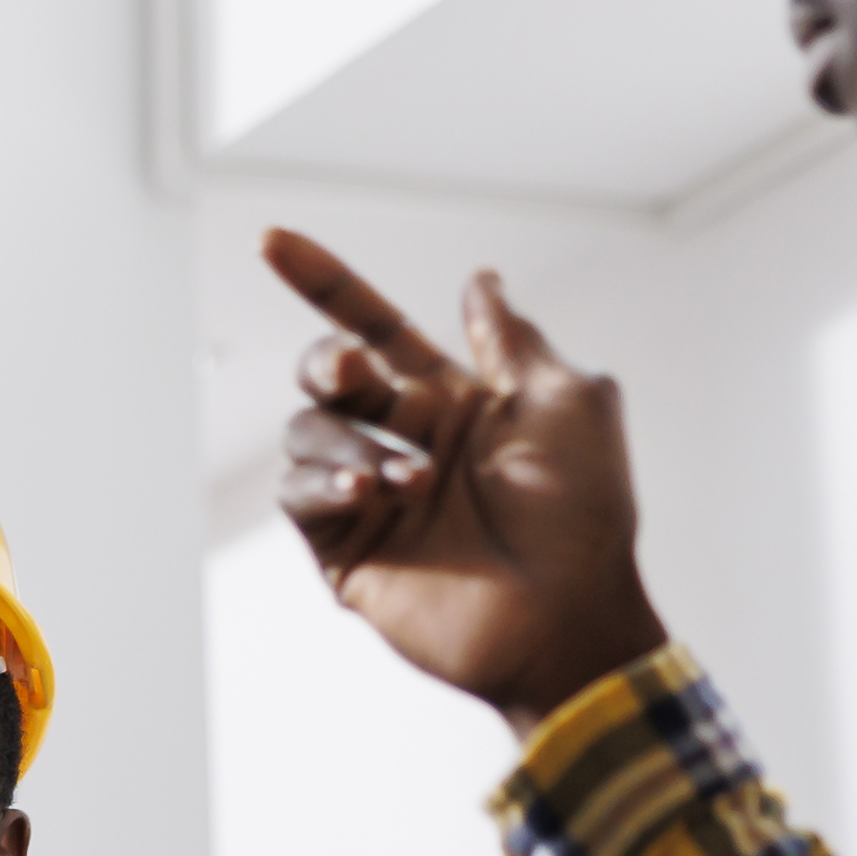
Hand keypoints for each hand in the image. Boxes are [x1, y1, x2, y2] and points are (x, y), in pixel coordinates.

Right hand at [268, 228, 668, 731]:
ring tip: (407, 479)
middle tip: (352, 372)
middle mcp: (406, 440)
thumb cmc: (585, 514)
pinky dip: (321, 481)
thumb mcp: (568, 401)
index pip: (376, 325)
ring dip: (346, 439)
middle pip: (327, 372)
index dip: (325, 282)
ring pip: (306, 430)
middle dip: (327, 360)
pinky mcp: (346, 550)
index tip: (271, 240)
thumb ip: (511, 340)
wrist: (568, 615)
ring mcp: (371, 497)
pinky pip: (298, 495)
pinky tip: (367, 492)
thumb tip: (481, 280)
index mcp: (455, 401)